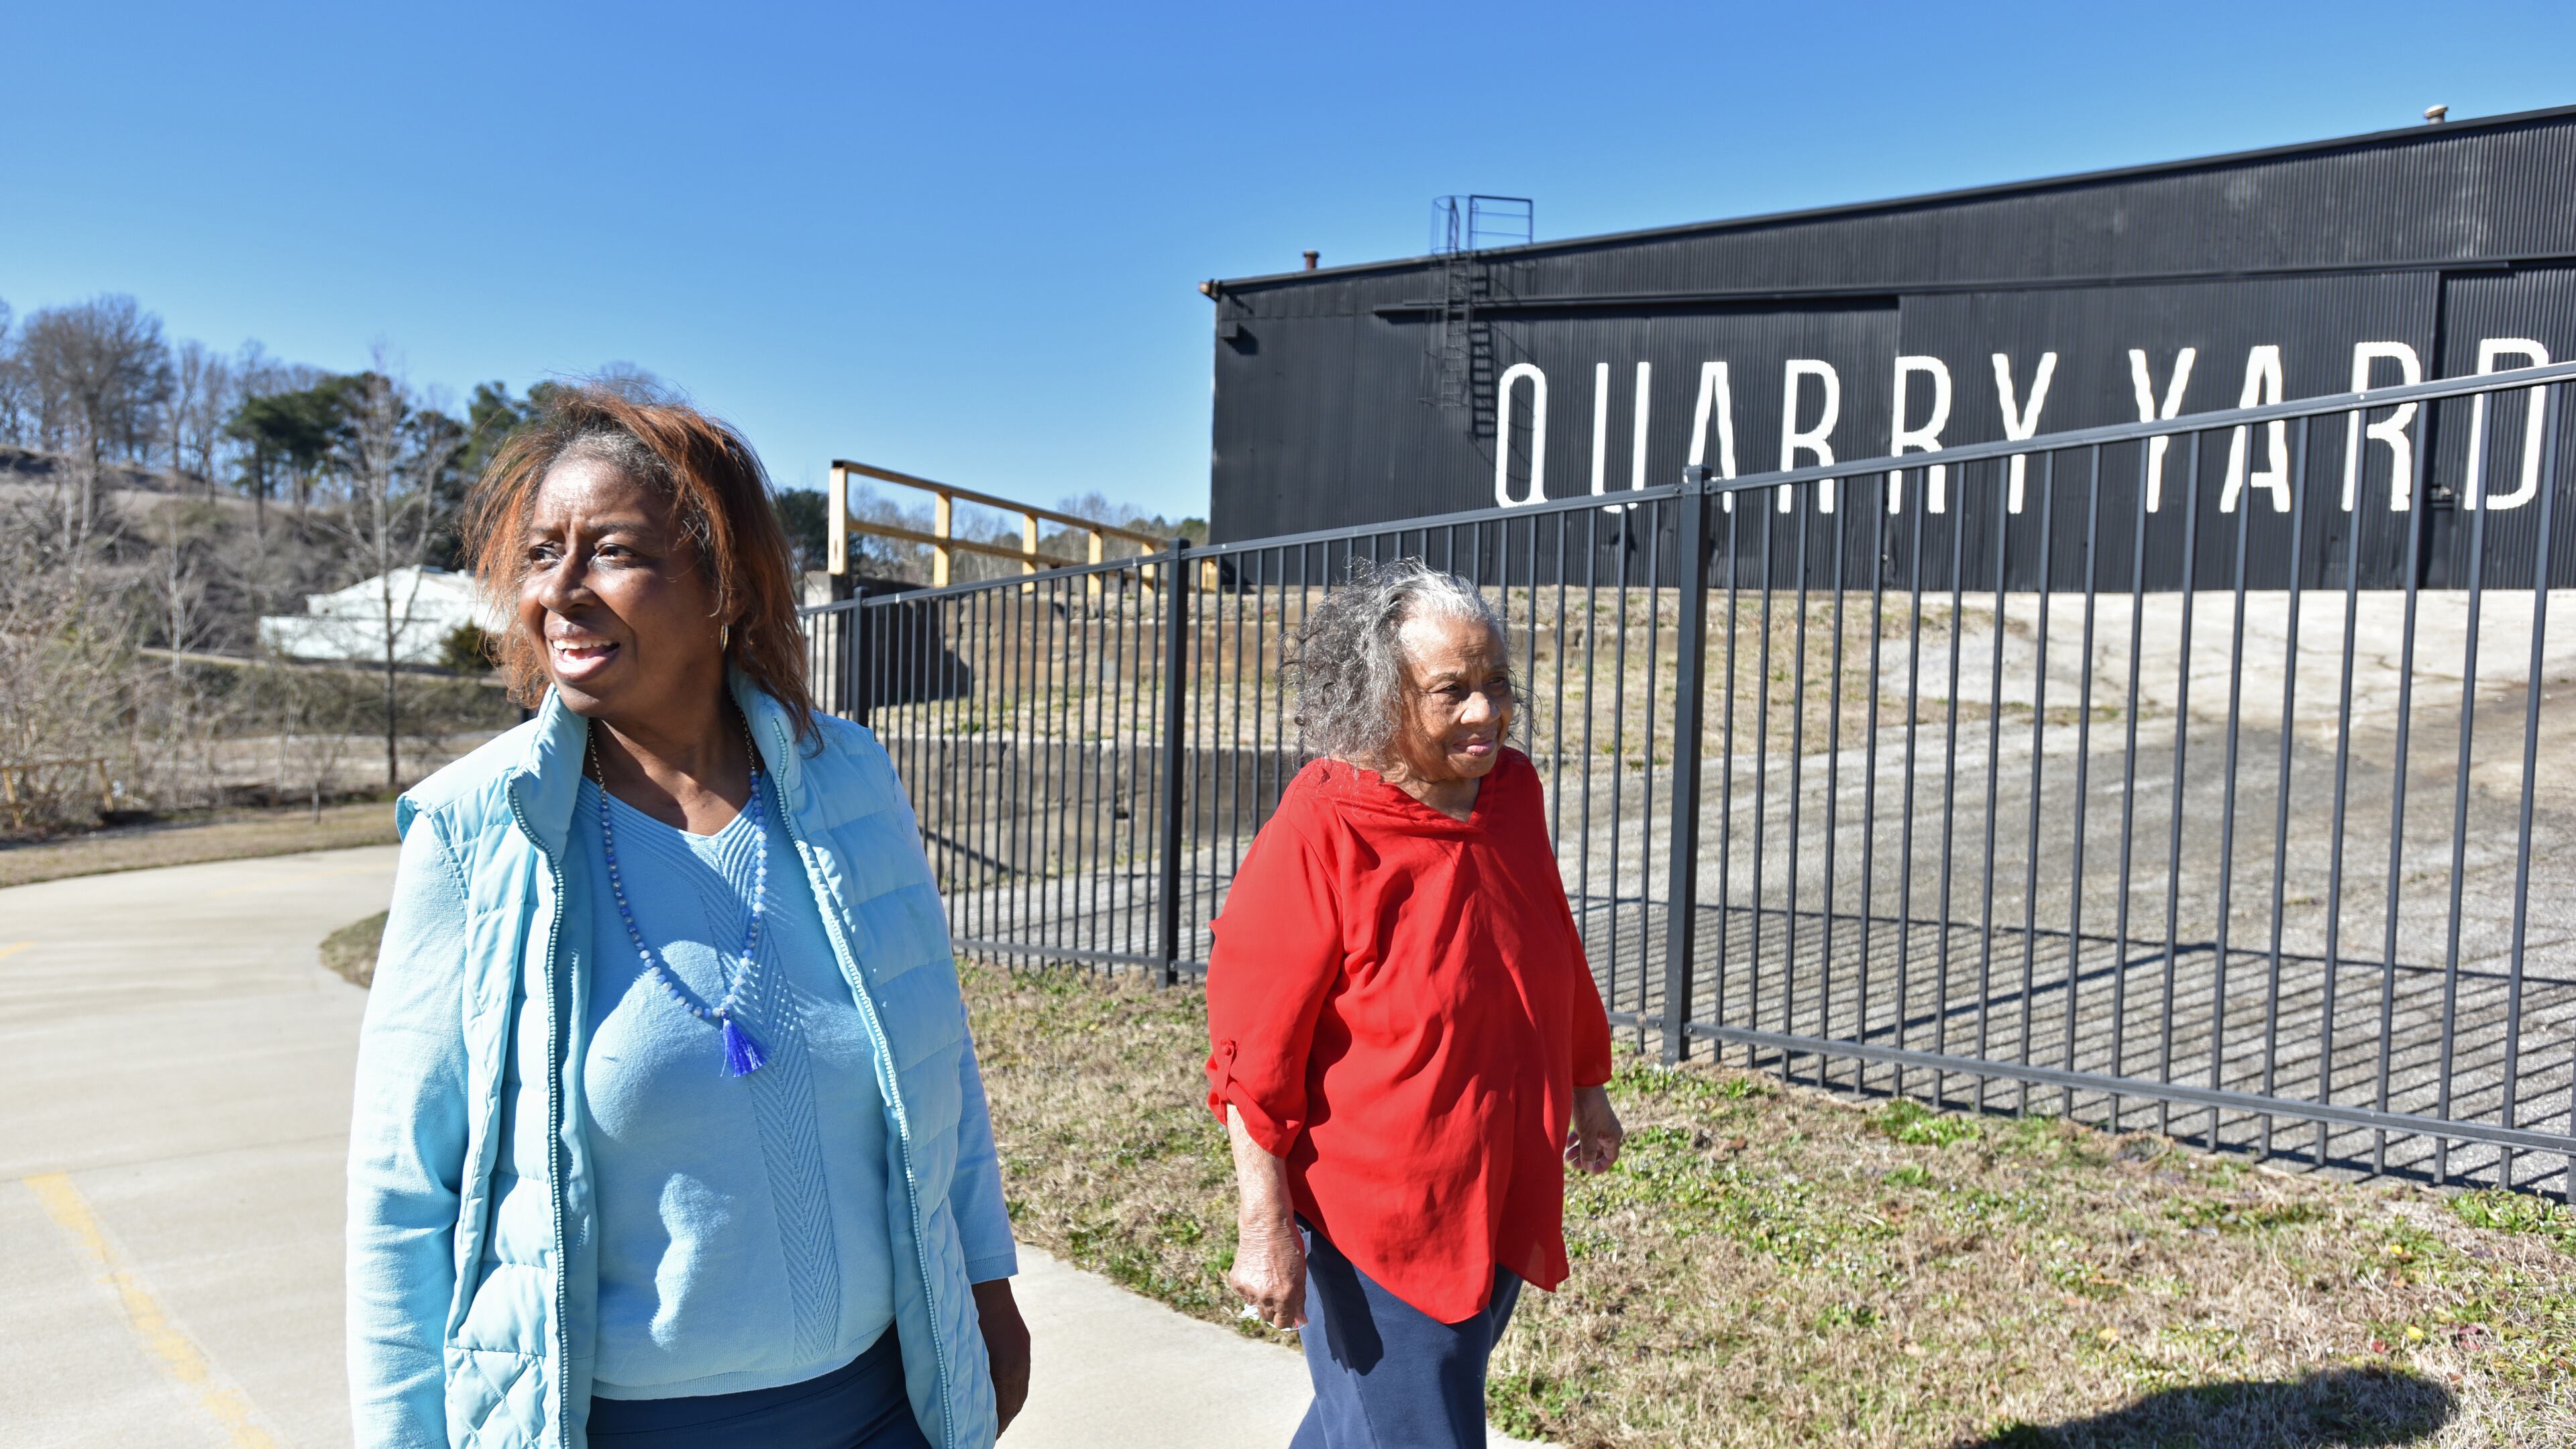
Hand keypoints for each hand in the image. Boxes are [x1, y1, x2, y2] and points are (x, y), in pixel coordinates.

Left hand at [971, 1278, 1029, 1435]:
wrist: (982, 1279)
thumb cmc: (960, 1314)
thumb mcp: (961, 1350)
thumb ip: (967, 1376)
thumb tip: (967, 1402)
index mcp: (1005, 1365)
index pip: (1003, 1409)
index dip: (993, 1427)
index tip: (980, 1438)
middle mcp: (1018, 1361)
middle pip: (1014, 1404)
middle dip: (1001, 1423)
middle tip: (984, 1436)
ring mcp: (1022, 1351)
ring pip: (1020, 1392)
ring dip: (1008, 1409)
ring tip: (993, 1421)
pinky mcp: (1022, 1343)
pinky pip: (1021, 1378)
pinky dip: (1013, 1393)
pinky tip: (1001, 1396)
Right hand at [1227, 1212, 1307, 1328]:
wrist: (1265, 1225)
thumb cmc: (1287, 1246)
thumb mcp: (1300, 1273)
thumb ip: (1300, 1299)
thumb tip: (1301, 1320)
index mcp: (1284, 1295)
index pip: (1282, 1322)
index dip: (1286, 1318)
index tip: (1286, 1312)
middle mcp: (1265, 1296)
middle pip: (1267, 1318)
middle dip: (1273, 1309)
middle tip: (1276, 1291)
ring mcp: (1249, 1289)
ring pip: (1255, 1306)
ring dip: (1260, 1299)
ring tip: (1266, 1278)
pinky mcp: (1236, 1282)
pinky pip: (1244, 1295)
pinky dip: (1249, 1289)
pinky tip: (1256, 1272)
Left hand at [1566, 1084, 1623, 1174]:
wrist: (1583, 1084)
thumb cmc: (1588, 1108)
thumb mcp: (1587, 1133)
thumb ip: (1588, 1152)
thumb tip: (1589, 1169)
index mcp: (1613, 1135)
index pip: (1610, 1157)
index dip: (1600, 1167)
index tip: (1588, 1171)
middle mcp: (1608, 1131)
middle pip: (1598, 1151)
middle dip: (1585, 1159)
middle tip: (1571, 1165)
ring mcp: (1598, 1124)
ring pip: (1589, 1143)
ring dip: (1578, 1151)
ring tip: (1565, 1157)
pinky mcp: (1589, 1118)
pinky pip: (1584, 1134)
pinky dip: (1576, 1140)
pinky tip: (1566, 1144)